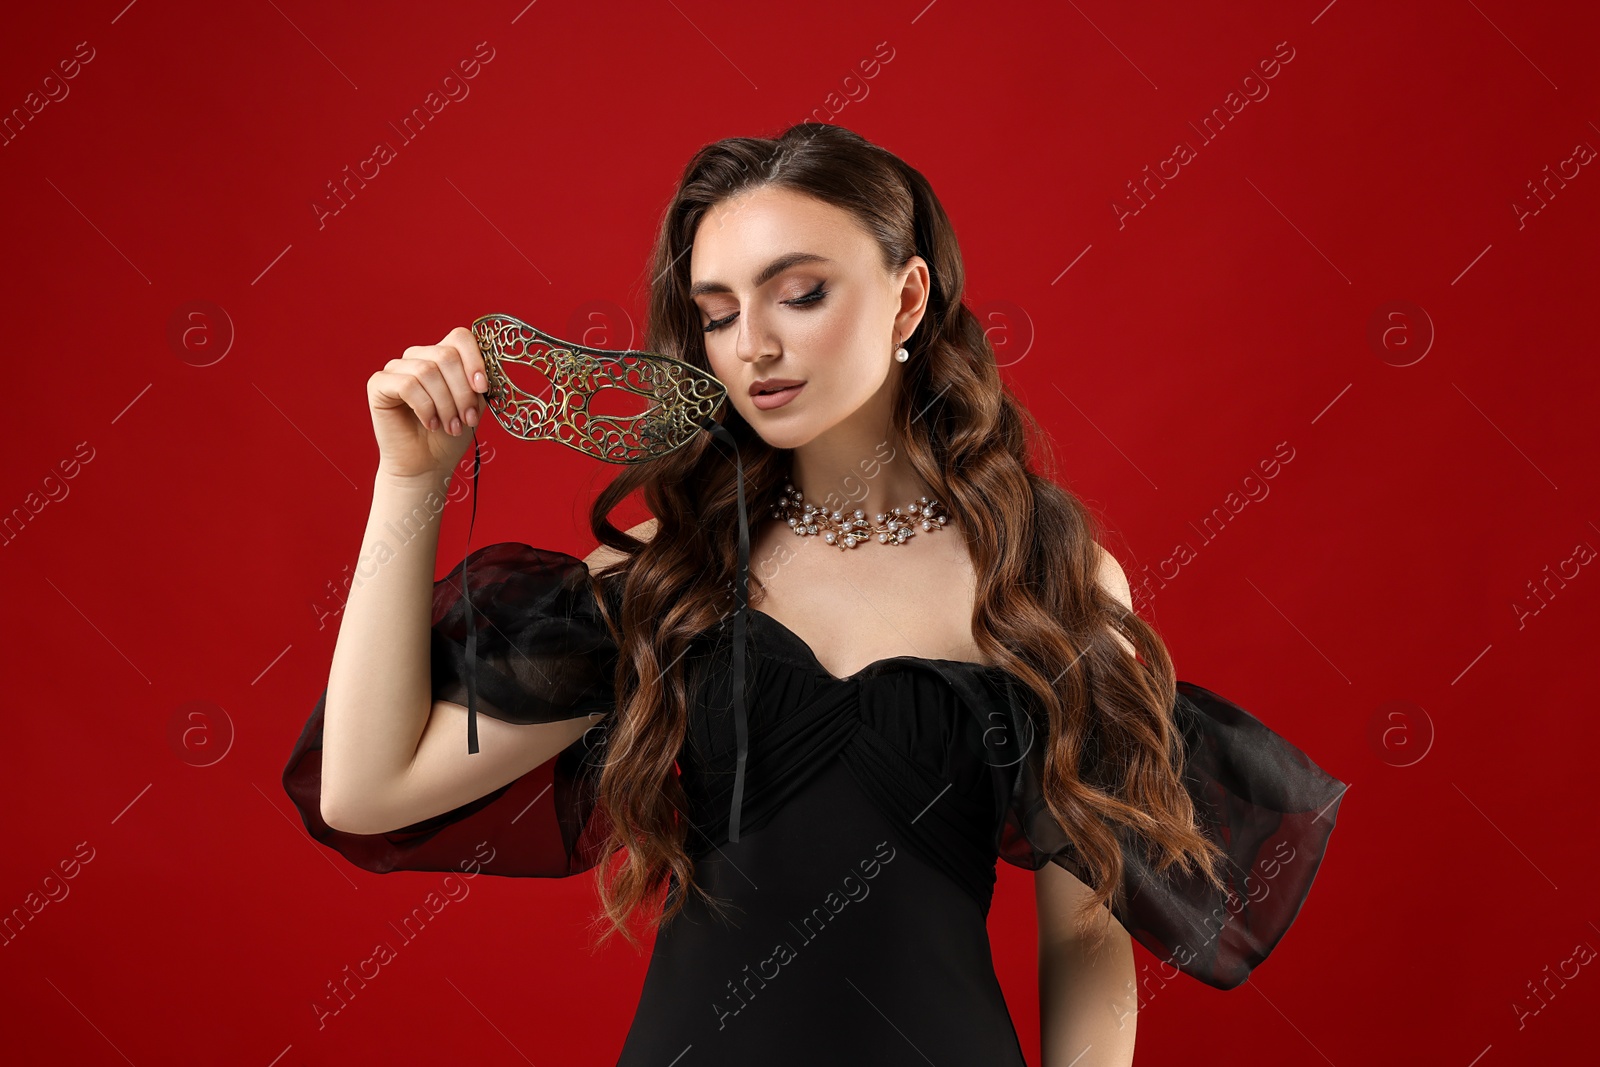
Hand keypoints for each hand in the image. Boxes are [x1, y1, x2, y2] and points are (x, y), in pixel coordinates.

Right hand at [367, 326, 491, 482]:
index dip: (474, 360)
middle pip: (446, 355)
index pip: (459, 337)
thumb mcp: (474, 404)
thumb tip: (486, 367)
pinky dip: (424, 407)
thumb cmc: (450, 434)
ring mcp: (397, 368)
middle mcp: (418, 356)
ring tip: (450, 426)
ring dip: (445, 404)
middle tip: (467, 419)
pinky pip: (407, 385)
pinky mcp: (378, 383)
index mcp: (442, 356)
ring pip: (427, 371)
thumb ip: (477, 381)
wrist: (427, 465)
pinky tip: (430, 423)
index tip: (482, 388)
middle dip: (462, 392)